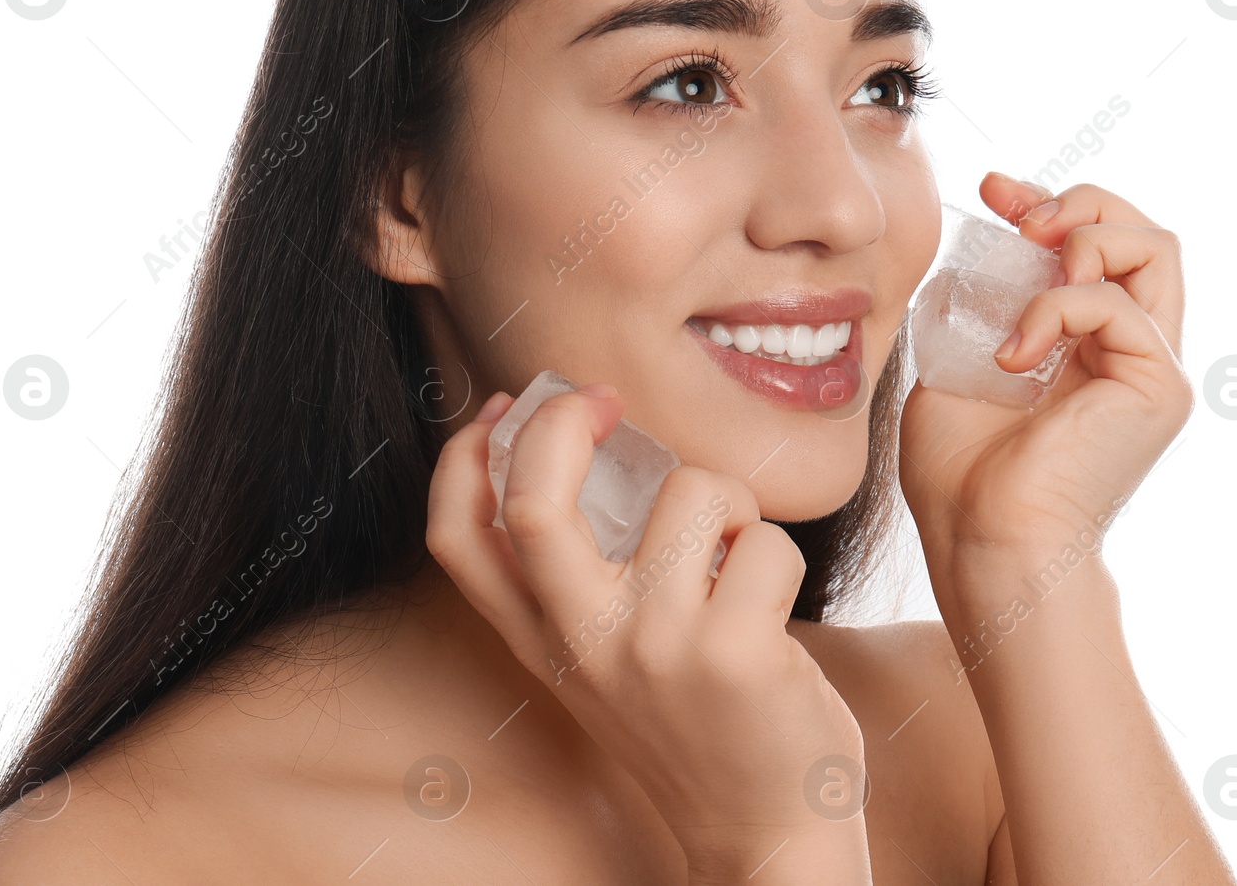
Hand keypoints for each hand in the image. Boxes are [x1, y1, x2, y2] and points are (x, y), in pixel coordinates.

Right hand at [427, 383, 870, 878]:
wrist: (764, 834)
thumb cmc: (696, 722)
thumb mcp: (604, 660)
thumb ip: (574, 578)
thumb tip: (568, 444)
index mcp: (544, 640)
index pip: (457, 538)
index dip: (463, 455)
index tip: (504, 406)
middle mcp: (585, 643)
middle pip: (535, 502)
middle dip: (564, 422)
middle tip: (606, 402)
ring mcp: (657, 648)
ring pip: (693, 492)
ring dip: (729, 500)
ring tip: (734, 551)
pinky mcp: (734, 652)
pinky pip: (766, 540)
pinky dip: (779, 552)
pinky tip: (771, 603)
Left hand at [898, 173, 1193, 571]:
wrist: (983, 541)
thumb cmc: (963, 474)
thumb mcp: (955, 364)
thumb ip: (975, 309)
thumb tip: (970, 258)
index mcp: (1089, 344)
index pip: (1096, 243)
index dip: (1048, 202)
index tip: (991, 189)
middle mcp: (1132, 349)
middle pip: (1145, 231)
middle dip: (1079, 201)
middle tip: (1019, 217)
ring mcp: (1153, 366)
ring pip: (1157, 247)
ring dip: (1084, 234)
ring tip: (1030, 265)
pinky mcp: (1158, 385)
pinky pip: (1114, 303)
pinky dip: (1053, 308)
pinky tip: (1012, 356)